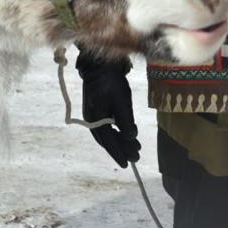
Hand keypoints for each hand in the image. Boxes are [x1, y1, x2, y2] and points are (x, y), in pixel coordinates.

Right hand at [76, 49, 140, 167]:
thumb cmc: (111, 80)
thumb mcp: (121, 101)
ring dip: (120, 141)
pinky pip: (106, 126)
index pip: (108, 141)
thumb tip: (131, 138)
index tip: (128, 163)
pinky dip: (116, 132)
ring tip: (134, 147)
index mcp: (96, 118)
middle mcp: (92, 119)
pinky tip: (125, 133)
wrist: (99, 63)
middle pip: (107, 139)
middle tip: (136, 157)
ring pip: (107, 133)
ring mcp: (92, 113)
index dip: (118, 153)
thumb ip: (126, 121)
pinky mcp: (96, 108)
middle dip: (121, 149)